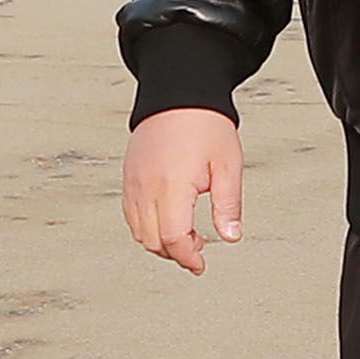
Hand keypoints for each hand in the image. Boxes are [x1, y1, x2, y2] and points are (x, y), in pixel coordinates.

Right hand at [122, 109, 245, 274]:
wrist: (179, 94)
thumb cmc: (205, 125)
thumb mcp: (227, 166)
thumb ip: (228, 205)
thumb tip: (230, 236)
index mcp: (172, 185)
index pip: (173, 238)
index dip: (188, 257)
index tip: (200, 264)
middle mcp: (147, 187)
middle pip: (153, 240)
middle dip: (175, 253)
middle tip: (197, 251)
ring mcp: (134, 182)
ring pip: (138, 231)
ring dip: (160, 242)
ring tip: (184, 236)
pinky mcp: (128, 177)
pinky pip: (130, 214)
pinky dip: (145, 227)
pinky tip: (166, 220)